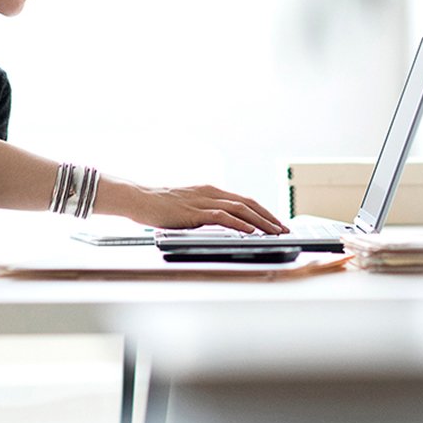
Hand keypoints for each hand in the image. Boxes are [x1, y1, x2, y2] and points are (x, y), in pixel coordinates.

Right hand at [109, 180, 289, 234]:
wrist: (138, 199)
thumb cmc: (159, 205)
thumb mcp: (187, 207)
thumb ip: (203, 213)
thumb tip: (220, 225)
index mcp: (210, 190)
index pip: (244, 200)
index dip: (263, 211)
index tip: (276, 222)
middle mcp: (210, 192)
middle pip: (248, 202)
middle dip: (268, 216)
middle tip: (283, 228)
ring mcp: (203, 200)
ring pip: (240, 209)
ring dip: (260, 221)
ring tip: (274, 231)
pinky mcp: (194, 211)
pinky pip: (222, 217)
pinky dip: (239, 223)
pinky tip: (250, 231)